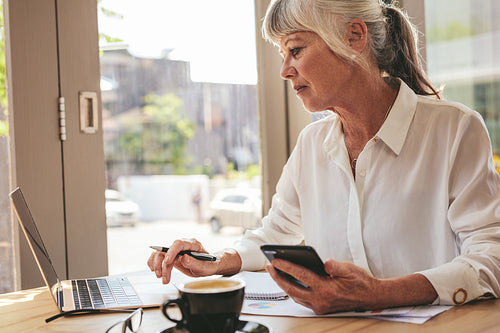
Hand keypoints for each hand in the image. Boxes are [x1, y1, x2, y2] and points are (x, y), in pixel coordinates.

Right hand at [147, 238, 241, 283]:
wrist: (208, 266)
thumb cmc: (209, 264)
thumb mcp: (205, 266)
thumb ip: (195, 262)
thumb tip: (184, 258)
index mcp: (193, 244)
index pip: (179, 243)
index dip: (171, 251)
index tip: (167, 261)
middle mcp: (183, 245)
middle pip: (167, 250)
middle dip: (163, 264)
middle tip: (162, 276)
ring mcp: (176, 251)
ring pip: (161, 253)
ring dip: (158, 265)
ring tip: (160, 277)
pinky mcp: (172, 256)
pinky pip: (159, 257)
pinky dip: (154, 263)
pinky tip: (154, 270)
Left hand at [267, 259, 437, 313]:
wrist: (371, 297)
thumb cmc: (360, 282)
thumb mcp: (349, 269)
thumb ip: (334, 265)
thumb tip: (322, 262)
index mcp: (326, 289)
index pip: (301, 276)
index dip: (286, 267)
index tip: (274, 260)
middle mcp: (320, 300)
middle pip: (292, 288)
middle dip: (278, 277)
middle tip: (269, 266)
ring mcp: (319, 306)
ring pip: (295, 295)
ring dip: (283, 284)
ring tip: (275, 271)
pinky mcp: (320, 308)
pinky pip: (301, 299)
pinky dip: (293, 290)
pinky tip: (288, 281)